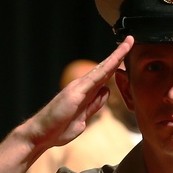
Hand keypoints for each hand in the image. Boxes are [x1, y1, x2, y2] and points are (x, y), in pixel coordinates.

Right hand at [23, 36, 133, 153]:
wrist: (41, 133)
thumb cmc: (58, 128)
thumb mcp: (83, 118)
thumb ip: (95, 105)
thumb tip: (105, 91)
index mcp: (86, 93)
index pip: (105, 76)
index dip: (117, 64)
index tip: (128, 54)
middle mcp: (83, 86)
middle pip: (105, 67)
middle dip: (119, 54)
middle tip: (131, 39)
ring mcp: (79, 87)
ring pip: (102, 68)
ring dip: (116, 56)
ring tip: (128, 42)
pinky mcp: (77, 92)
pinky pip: (96, 77)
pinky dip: (107, 67)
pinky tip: (116, 59)